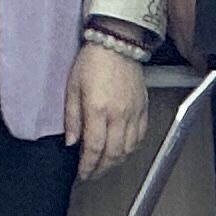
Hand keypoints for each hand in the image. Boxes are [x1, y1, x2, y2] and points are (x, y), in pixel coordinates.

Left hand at [65, 45, 149, 179]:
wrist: (118, 41)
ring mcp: (133, 111)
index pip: (94, 149)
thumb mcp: (72, 88)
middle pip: (113, 153)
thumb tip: (71, 142)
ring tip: (105, 164)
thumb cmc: (93, 60)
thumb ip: (72, 118)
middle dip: (101, 169)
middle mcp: (118, 114)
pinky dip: (132, 148)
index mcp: (98, 110)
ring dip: (116, 161)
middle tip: (91, 174)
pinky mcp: (143, 107)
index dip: (87, 166)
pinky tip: (123, 149)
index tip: (82, 173)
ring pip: (128, 148)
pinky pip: (141, 135)